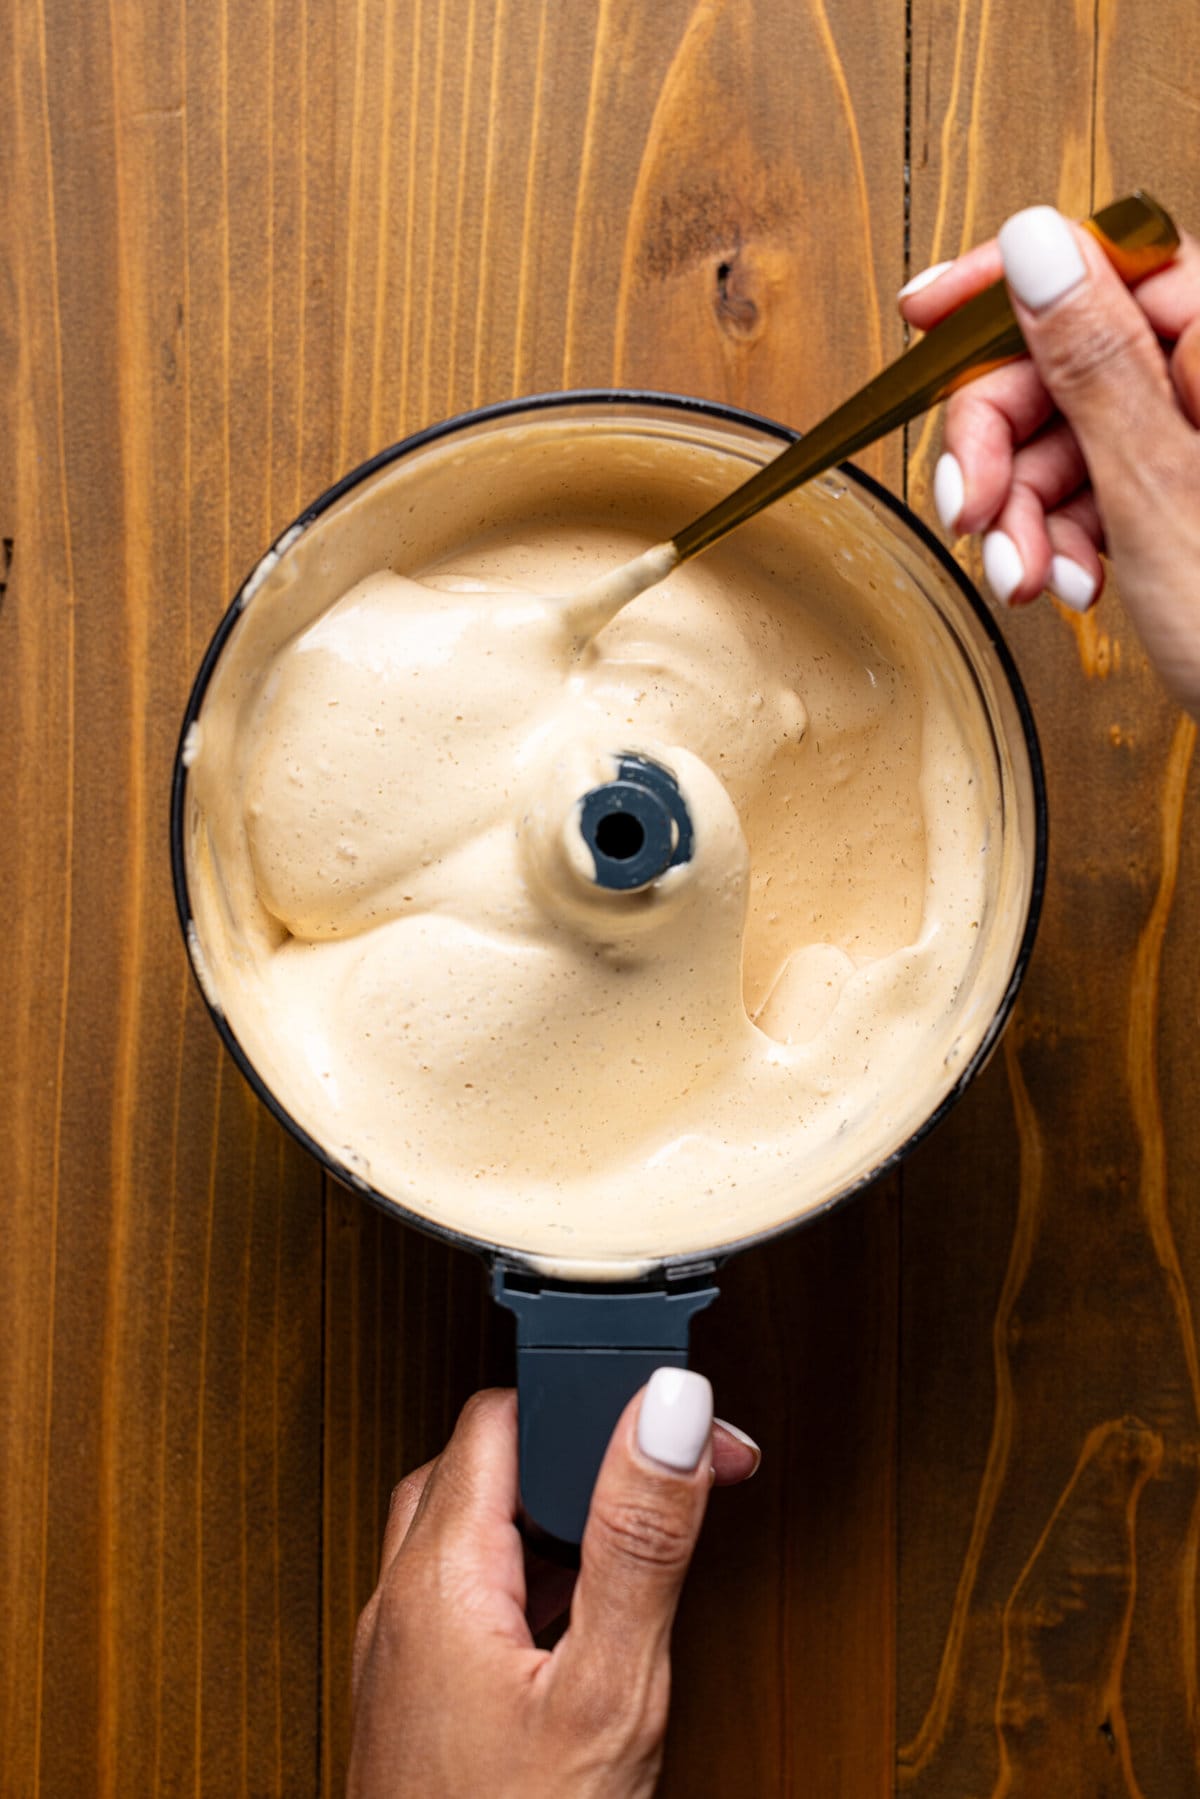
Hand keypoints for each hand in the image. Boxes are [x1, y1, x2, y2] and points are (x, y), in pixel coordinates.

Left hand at [349, 1375, 759, 1797]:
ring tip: (641, 1564)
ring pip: (476, 1531)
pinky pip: (470, 1598)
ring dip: (558, 1526)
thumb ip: (640, 1542)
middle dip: (581, 1459)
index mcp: (439, 1577)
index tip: (676, 1418)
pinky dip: (534, 1586)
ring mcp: (400, 1655)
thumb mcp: (609, 1693)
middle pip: (487, 1464)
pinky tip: (589, 1634)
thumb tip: (668, 1411)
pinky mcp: (414, 1701)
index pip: (505, 1415)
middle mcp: (401, 1603)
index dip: (593, 1397)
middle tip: (670, 1483)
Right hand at [899, 204, 1199, 716]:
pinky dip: (1064, 538)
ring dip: (1026, 512)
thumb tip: (1034, 245)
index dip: (1004, 287)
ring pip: (1068, 435)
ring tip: (1032, 578)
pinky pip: (1096, 488)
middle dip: (1002, 445)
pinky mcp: (1186, 491)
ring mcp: (1197, 436)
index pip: (1103, 260)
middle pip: (1067, 359)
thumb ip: (1091, 360)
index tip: (927, 314)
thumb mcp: (1154, 484)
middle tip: (973, 510)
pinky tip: (1071, 583)